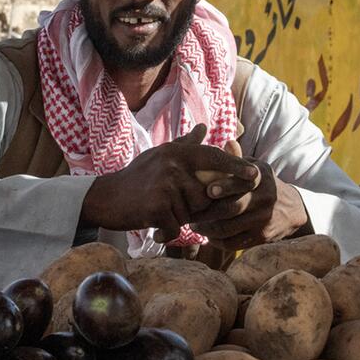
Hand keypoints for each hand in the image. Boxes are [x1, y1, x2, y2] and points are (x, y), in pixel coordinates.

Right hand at [81, 126, 258, 232]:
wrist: (105, 198)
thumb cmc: (137, 178)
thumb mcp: (161, 156)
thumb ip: (185, 144)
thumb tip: (204, 128)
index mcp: (177, 152)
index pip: (214, 157)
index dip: (236, 166)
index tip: (255, 175)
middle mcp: (173, 164)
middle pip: (206, 195)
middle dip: (195, 207)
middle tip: (173, 207)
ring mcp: (164, 185)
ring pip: (192, 213)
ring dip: (179, 220)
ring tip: (160, 213)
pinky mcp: (156, 206)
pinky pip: (176, 226)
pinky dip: (167, 232)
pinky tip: (155, 227)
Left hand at [176, 162, 309, 251]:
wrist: (292, 209)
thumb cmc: (263, 185)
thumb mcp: (256, 168)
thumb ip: (239, 159)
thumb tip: (228, 143)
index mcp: (261, 178)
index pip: (242, 182)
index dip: (225, 186)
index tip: (208, 190)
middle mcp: (265, 199)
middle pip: (232, 208)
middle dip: (207, 212)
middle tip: (190, 213)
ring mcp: (263, 220)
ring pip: (228, 228)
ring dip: (207, 229)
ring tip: (194, 225)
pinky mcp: (261, 238)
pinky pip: (234, 243)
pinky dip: (217, 241)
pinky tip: (209, 236)